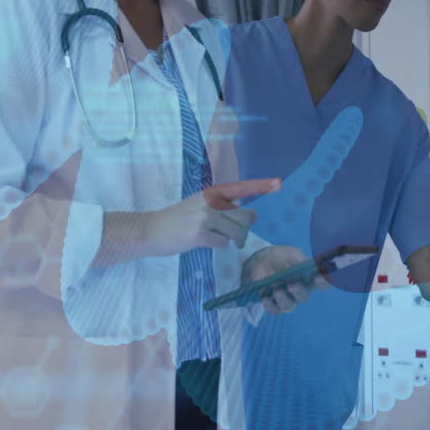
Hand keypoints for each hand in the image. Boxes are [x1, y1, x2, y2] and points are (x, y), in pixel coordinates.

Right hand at [144, 178, 279, 255]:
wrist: (150, 230)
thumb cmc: (176, 220)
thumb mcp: (199, 205)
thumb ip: (222, 207)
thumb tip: (252, 215)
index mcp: (212, 193)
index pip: (241, 187)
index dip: (261, 186)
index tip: (279, 184)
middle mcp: (211, 201)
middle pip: (243, 218)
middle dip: (243, 230)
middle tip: (236, 237)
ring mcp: (205, 217)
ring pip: (235, 232)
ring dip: (230, 239)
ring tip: (218, 239)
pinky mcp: (200, 234)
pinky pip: (222, 243)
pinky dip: (218, 245)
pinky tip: (205, 243)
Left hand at [241, 245, 329, 314]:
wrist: (261, 259)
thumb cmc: (281, 257)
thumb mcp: (292, 254)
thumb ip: (301, 260)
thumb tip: (311, 265)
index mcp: (309, 279)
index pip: (322, 284)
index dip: (323, 283)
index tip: (317, 278)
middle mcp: (300, 291)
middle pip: (304, 296)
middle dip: (298, 291)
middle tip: (291, 285)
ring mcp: (287, 299)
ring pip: (288, 305)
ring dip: (282, 297)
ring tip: (275, 288)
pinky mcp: (273, 304)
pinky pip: (274, 310)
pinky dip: (269, 305)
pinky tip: (265, 297)